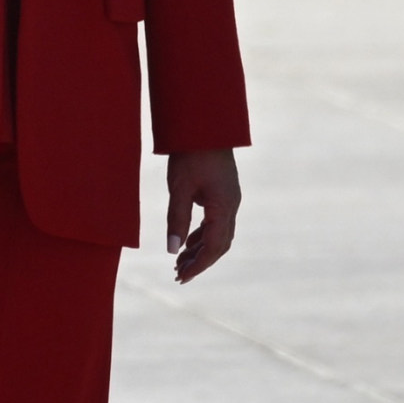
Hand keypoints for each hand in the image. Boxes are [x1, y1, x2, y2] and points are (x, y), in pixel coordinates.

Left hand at [164, 148, 240, 282]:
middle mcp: (231, 206)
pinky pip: (215, 223)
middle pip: (219, 245)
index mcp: (223, 207)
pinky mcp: (223, 193)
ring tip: (179, 263)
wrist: (205, 125)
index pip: (213, 247)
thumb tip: (172, 250)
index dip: (198, 265)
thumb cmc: (191, 154)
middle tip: (178, 274)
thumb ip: (177, 219)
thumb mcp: (180, 188)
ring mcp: (229, 200)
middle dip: (200, 262)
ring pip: (218, 235)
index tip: (181, 277)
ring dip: (200, 250)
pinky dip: (202, 236)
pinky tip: (187, 242)